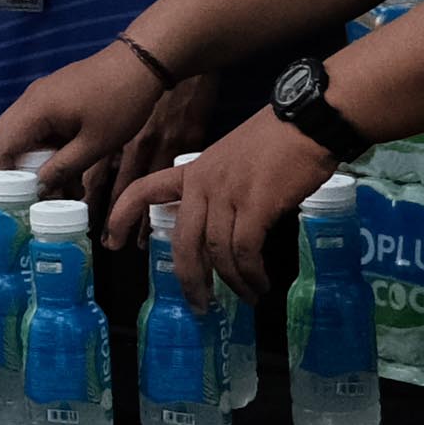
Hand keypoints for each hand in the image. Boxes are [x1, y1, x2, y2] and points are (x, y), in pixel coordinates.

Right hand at [0, 34, 173, 194]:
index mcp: (35, 110)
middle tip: (29, 199)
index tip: (6, 200)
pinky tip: (71, 173)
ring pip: (25, 138)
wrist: (141, 62)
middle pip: (5, 141)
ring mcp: (42, 98)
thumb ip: (63, 167)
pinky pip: (41, 129)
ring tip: (62, 193)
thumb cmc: (121, 102)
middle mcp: (30, 101)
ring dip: (37, 165)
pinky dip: (49, 152)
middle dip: (15, 173)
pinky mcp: (55, 99)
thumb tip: (39, 188)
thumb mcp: (95, 144)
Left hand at [126, 97, 333, 278]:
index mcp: (194, 170)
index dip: (123, 216)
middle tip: (199, 306)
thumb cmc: (280, 137)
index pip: (145, 190)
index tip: (112, 243)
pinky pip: (244, 250)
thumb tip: (225, 225)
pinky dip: (251, 273)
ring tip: (249, 296)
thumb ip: (220, 188)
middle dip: (189, 279)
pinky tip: (261, 282)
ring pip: (216, 251)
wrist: (311, 118)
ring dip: (233, 282)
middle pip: (183, 241)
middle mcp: (204, 183)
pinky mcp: (256, 204)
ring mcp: (228, 193)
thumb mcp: (234, 157)